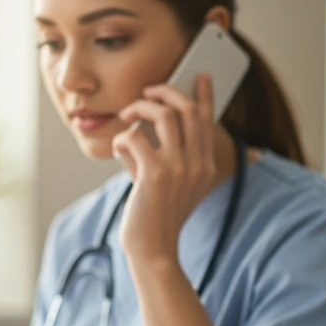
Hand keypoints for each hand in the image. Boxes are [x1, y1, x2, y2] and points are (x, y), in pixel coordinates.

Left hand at [113, 74, 218, 270]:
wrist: (154, 249)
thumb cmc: (157, 215)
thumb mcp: (172, 183)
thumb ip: (167, 155)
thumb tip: (145, 122)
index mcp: (205, 166)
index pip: (207, 120)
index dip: (204, 95)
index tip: (200, 76)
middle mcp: (197, 164)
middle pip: (188, 110)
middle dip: (166, 91)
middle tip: (148, 91)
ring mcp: (178, 169)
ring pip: (164, 115)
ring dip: (140, 107)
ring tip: (127, 113)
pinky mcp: (155, 175)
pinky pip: (134, 136)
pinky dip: (121, 138)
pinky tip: (118, 148)